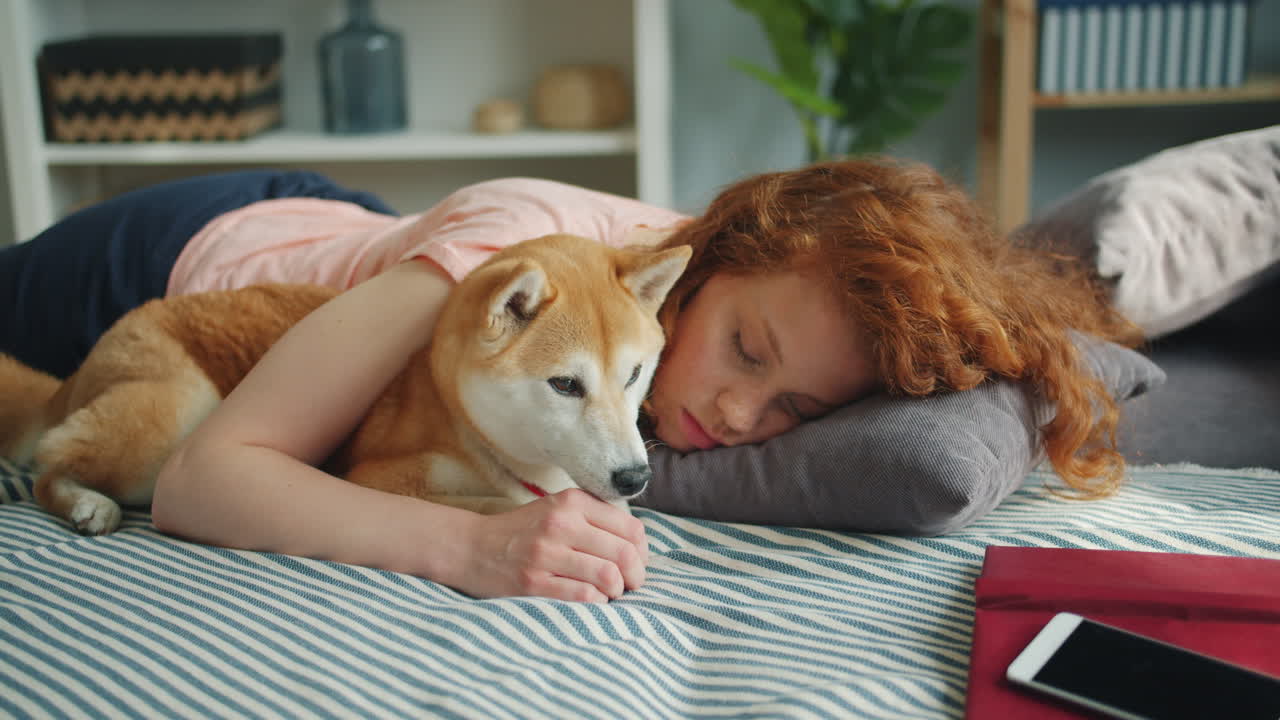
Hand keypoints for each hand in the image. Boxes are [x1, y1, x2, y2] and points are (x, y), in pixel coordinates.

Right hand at [452, 489, 647, 601]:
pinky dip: (596, 602)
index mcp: (572, 502)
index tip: (637, 563)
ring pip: (608, 576)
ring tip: (611, 593)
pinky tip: (591, 600)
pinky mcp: (533, 583)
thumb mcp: (557, 508)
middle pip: (624, 553)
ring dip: (617, 591)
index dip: (643, 552)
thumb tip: (638, 544)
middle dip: (636, 576)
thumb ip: (595, 517)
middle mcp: (560, 523)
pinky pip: (583, 597)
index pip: (630, 528)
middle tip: (631, 584)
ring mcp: (546, 554)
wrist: (471, 547)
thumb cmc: (523, 531)